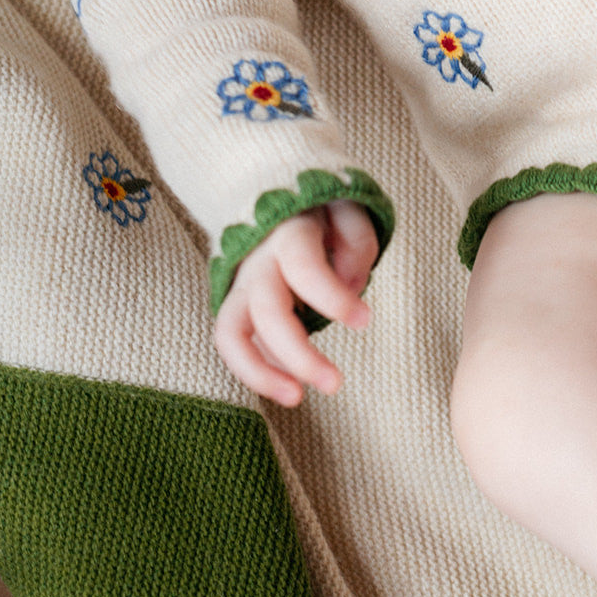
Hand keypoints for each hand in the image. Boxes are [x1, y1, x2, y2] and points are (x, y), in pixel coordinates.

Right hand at [213, 200, 378, 404]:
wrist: (275, 197)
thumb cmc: (321, 208)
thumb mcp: (348, 208)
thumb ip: (356, 241)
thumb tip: (349, 286)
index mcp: (288, 231)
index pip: (303, 267)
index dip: (332, 298)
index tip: (365, 321)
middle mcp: (257, 260)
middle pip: (266, 311)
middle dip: (299, 355)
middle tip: (336, 384)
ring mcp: (241, 283)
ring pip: (230, 332)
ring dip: (260, 373)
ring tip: (296, 398)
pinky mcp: (235, 304)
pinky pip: (232, 342)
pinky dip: (254, 369)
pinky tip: (287, 386)